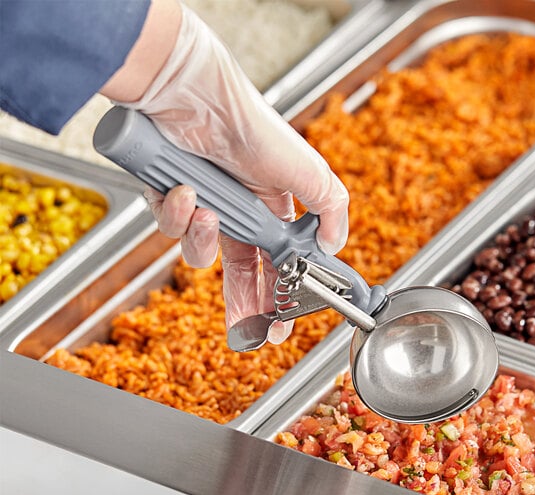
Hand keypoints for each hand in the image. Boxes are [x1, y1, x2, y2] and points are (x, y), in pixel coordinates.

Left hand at [122, 4, 348, 343]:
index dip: (280, 295)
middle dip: (243, 302)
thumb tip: (336, 246)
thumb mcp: (309, 171)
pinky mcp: (170, 197)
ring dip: (202, 242)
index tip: (282, 325)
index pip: (278, 263)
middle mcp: (238, 211)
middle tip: (248, 329)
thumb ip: (331, 209)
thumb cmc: (254, 128)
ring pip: (200, 252)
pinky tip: (184, 191)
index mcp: (272, 209)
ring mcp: (204, 205)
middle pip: (240, 271)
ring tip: (207, 215)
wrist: (198, 96)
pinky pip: (170, 227)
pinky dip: (176, 214)